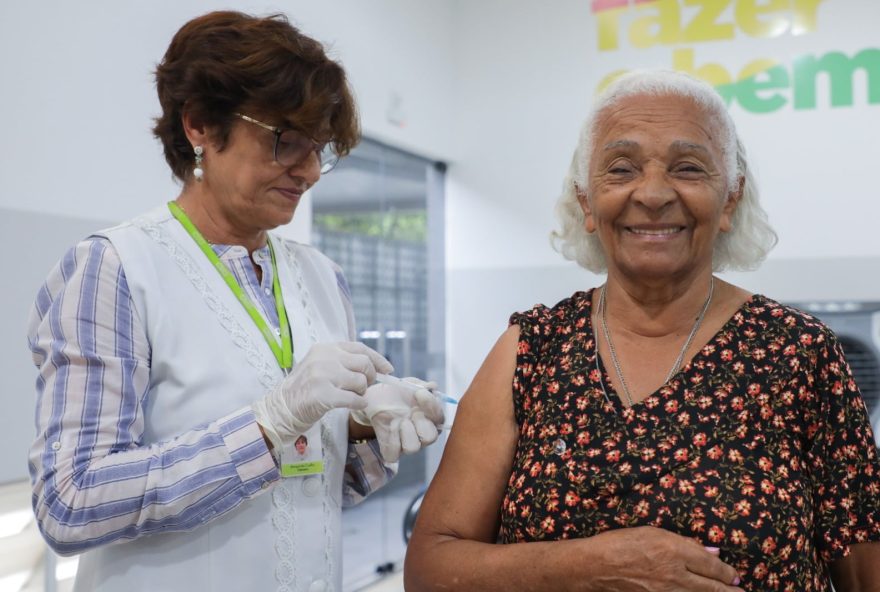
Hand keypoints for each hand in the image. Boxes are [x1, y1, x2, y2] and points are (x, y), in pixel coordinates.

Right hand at [251, 342, 391, 449]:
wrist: (280, 409)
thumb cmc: (303, 390)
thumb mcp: (319, 366)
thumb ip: (342, 363)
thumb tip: (373, 368)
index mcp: (325, 348)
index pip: (359, 348)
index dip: (377, 358)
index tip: (388, 369)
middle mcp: (324, 358)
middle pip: (364, 364)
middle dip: (370, 377)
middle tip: (365, 388)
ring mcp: (323, 375)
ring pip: (361, 381)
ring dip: (362, 392)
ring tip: (352, 397)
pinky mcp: (323, 395)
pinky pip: (354, 399)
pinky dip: (359, 403)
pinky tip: (353, 405)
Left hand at [352, 377, 444, 461]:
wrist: (376, 398)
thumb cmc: (397, 393)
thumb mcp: (410, 384)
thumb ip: (421, 385)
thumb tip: (432, 387)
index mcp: (431, 418)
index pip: (440, 419)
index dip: (432, 406)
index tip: (419, 393)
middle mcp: (422, 434)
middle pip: (430, 438)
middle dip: (421, 423)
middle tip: (412, 412)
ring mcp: (407, 443)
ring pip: (412, 448)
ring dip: (406, 432)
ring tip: (399, 420)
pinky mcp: (391, 450)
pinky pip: (393, 454)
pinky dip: (391, 440)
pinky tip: (390, 426)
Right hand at [586, 527, 742, 591]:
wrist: (595, 567)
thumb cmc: (621, 544)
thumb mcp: (653, 533)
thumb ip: (684, 543)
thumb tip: (712, 552)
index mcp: (674, 550)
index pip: (710, 564)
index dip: (725, 572)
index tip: (733, 575)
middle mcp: (675, 574)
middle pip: (711, 586)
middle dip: (728, 590)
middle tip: (740, 591)